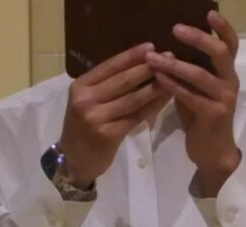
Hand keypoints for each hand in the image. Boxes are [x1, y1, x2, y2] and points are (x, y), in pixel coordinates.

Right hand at [59, 43, 170, 186]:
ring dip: (154, 88)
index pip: (110, 66)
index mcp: (81, 86)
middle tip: (168, 58)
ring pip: (132, 99)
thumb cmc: (83, 129)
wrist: (74, 161)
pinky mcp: (109, 135)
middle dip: (147, 68)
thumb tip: (137, 66)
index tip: (151, 46)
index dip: (131, 56)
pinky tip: (163, 101)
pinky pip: (135, 117)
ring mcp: (97, 118)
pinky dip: (152, 107)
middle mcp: (87, 99)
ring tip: (171, 78)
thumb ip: (105, 86)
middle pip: (123, 80)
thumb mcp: (86, 101)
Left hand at [146, 13, 240, 196]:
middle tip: (176, 29)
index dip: (223, 28)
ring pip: (200, 75)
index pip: (231, 44)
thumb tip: (168, 47)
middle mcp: (229, 82)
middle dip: (199, 38)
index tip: (209, 12)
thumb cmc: (201, 119)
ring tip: (153, 58)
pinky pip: (191, 96)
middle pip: (220, 53)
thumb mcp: (197, 90)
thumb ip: (190, 71)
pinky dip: (173, 86)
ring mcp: (224, 99)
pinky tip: (158, 79)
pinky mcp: (213, 115)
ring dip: (174, 64)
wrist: (212, 154)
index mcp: (227, 73)